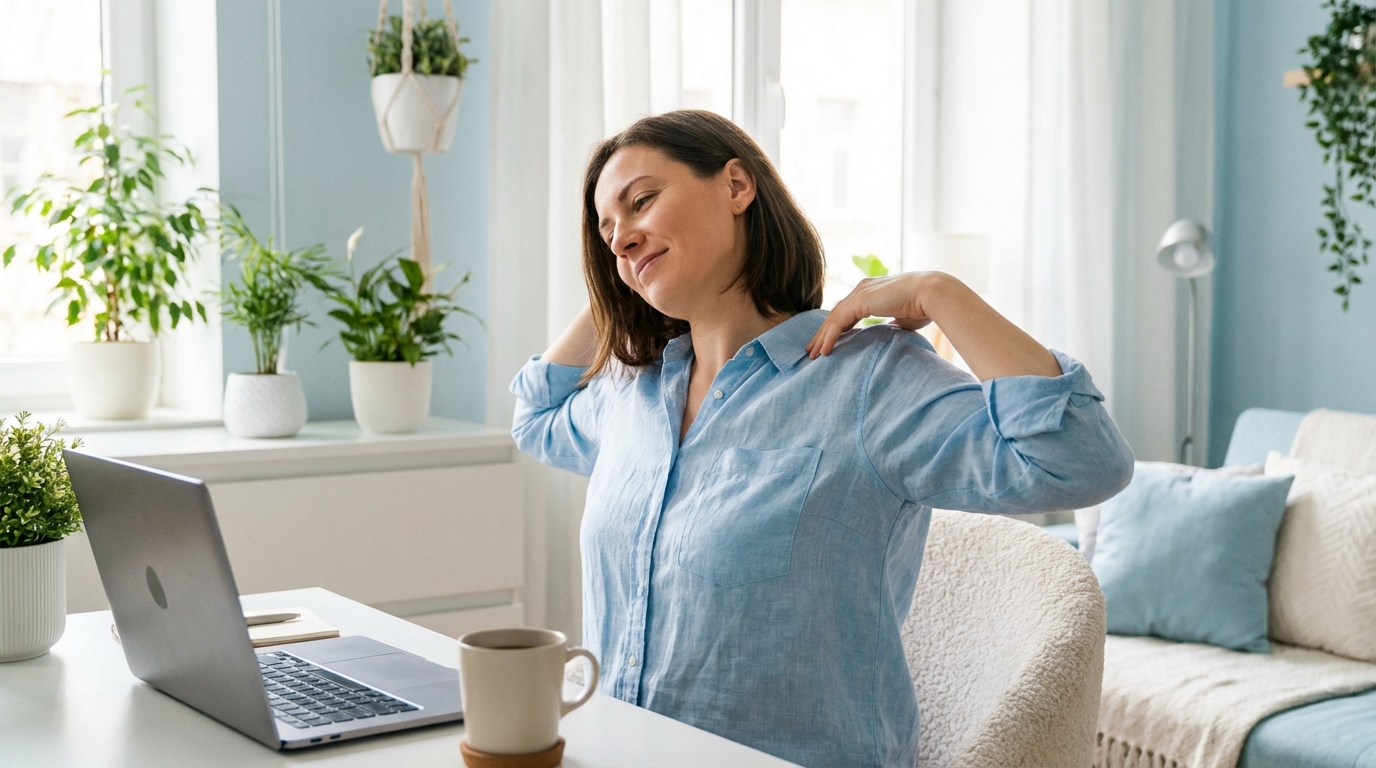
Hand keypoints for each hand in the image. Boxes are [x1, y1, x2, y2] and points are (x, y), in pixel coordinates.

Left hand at [806, 272, 945, 358]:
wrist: (932, 294)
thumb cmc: (924, 306)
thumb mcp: (903, 317)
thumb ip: (892, 322)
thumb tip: (889, 331)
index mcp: (871, 291)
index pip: (847, 310)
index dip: (836, 327)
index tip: (828, 343)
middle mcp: (862, 289)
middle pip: (835, 314)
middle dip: (823, 333)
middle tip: (812, 350)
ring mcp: (860, 293)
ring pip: (833, 319)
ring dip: (822, 338)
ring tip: (812, 355)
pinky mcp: (860, 301)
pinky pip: (838, 322)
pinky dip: (829, 337)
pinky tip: (824, 351)